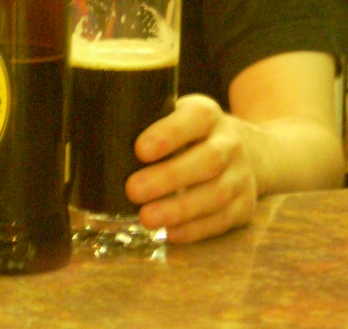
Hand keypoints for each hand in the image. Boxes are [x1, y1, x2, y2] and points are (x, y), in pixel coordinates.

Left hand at [125, 94, 258, 242]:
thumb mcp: (178, 116)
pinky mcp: (246, 206)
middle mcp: (230, 142)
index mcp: (208, 114)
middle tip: (133, 190)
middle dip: (169, 177)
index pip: (195, 118)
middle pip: (208, 160)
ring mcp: (241, 176)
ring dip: (179, 209)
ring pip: (216, 194)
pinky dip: (195, 230)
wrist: (249, 151)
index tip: (139, 149)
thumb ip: (151, 123)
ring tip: (146, 218)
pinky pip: (222, 221)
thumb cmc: (192, 134)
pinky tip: (170, 233)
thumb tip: (98, 138)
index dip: (169, 133)